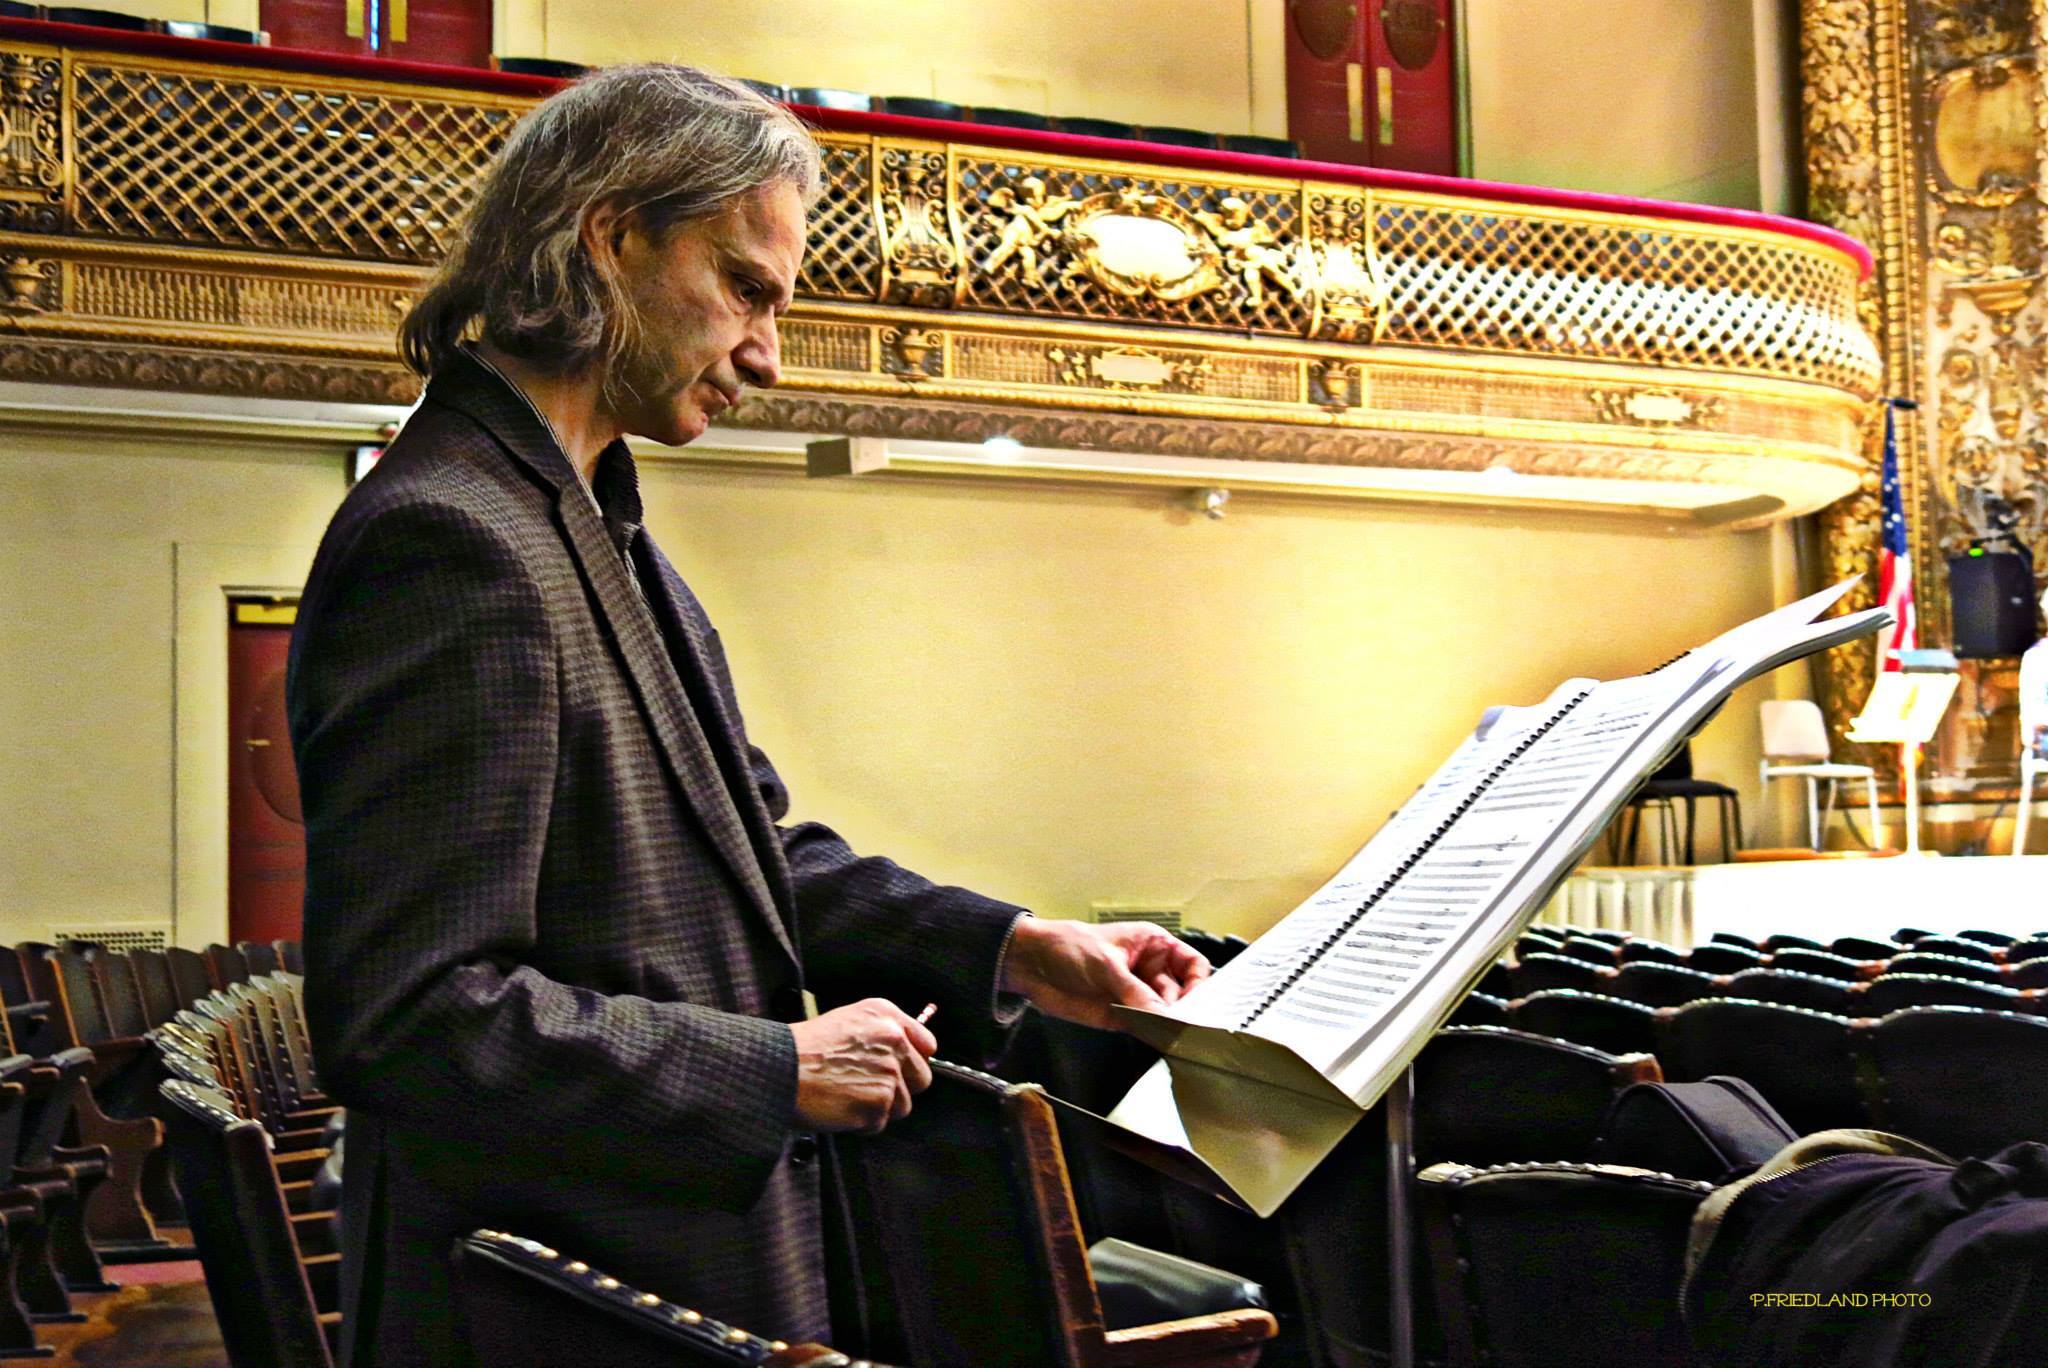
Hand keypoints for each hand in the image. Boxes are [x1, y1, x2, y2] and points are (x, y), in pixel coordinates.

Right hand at [789, 998, 937, 1133]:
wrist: (779, 1070)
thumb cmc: (803, 1049)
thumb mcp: (847, 1020)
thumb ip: (882, 1034)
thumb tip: (907, 1056)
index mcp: (886, 1015)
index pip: (926, 1044)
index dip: (912, 1062)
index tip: (900, 1070)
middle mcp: (894, 1040)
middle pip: (921, 1079)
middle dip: (898, 1089)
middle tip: (866, 1088)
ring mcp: (888, 1073)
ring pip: (902, 1105)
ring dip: (878, 1108)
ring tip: (847, 1096)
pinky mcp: (878, 1103)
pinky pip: (880, 1123)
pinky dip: (862, 1124)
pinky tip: (840, 1108)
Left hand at [999, 918, 1211, 1030]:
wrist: (1032, 965)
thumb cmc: (1069, 947)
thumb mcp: (1107, 964)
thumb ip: (1136, 992)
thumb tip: (1165, 1016)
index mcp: (1154, 946)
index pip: (1192, 965)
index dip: (1200, 983)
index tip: (1197, 1003)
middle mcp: (1150, 971)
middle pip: (1184, 994)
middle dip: (1185, 1009)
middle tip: (1183, 1026)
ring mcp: (1137, 995)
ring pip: (1167, 1013)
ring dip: (1170, 1025)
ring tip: (1171, 1035)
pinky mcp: (1124, 1016)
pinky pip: (1148, 1028)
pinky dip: (1154, 1035)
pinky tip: (1157, 1041)